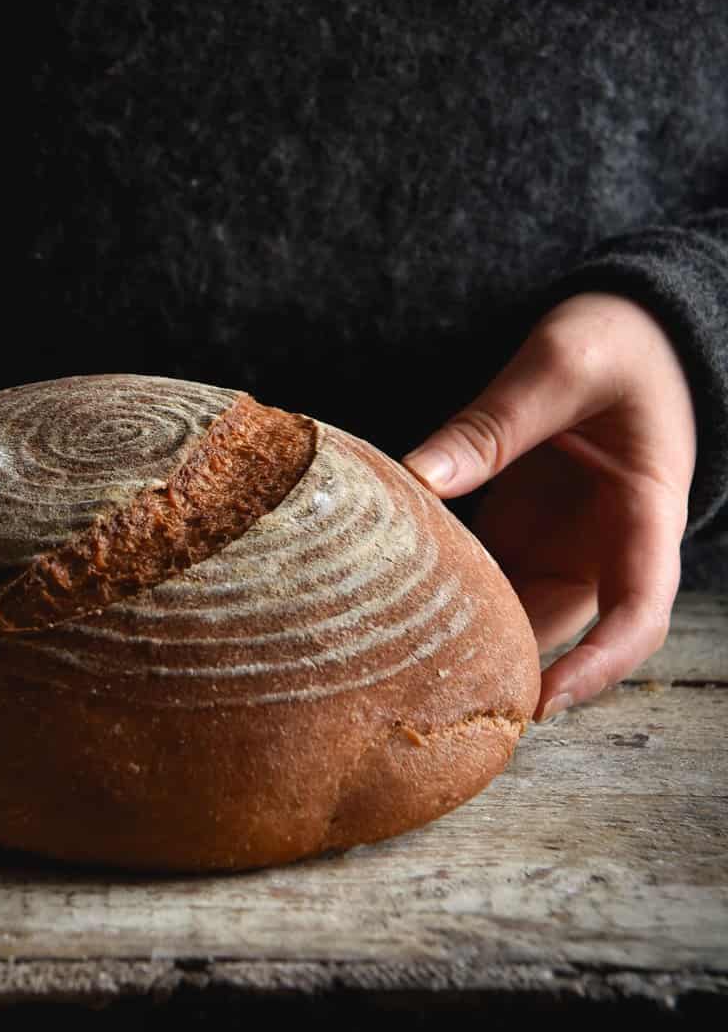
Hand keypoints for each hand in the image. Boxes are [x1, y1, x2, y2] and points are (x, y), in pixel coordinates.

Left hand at [402, 292, 695, 721]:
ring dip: (464, 632)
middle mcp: (608, 546)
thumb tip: (419, 478)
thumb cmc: (618, 340)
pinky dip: (442, 590)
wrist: (627, 329)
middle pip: (561, 630)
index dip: (597, 666)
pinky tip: (386, 597)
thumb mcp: (561, 362)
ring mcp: (564, 543)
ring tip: (392, 652)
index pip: (638, 612)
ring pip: (514, 612)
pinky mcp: (523, 531)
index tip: (543, 702)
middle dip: (505, 668)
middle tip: (429, 696)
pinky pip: (484, 579)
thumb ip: (494, 421)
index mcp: (646, 513)